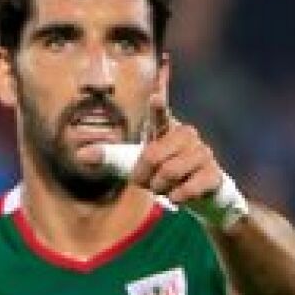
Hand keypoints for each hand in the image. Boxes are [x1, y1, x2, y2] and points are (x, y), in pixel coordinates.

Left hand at [97, 97, 228, 209]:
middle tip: (148, 183)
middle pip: (152, 155)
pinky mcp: (213, 173)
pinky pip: (188, 188)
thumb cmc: (163, 173)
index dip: (158, 108)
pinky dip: (177, 197)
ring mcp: (203, 153)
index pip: (160, 116)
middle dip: (144, 175)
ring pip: (169, 172)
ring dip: (161, 188)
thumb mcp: (136, 165)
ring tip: (166, 188)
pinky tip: (179, 196)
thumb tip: (81, 154)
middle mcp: (187, 136)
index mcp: (166, 129)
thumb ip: (110, 157)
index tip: (155, 98)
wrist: (202, 196)